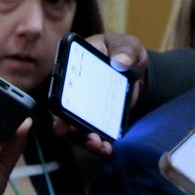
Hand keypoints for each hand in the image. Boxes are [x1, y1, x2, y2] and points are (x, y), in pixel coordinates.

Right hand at [50, 32, 145, 158]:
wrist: (138, 71)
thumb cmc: (125, 53)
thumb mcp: (128, 46)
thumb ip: (125, 51)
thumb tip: (120, 62)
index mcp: (73, 67)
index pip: (59, 82)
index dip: (56, 96)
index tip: (57, 109)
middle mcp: (73, 91)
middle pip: (62, 110)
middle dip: (64, 123)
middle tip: (68, 131)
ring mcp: (84, 109)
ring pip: (76, 128)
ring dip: (83, 138)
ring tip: (97, 144)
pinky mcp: (99, 122)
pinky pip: (94, 135)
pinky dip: (100, 145)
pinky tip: (107, 148)